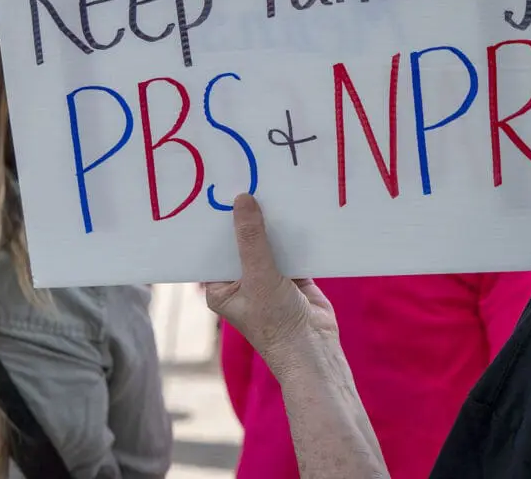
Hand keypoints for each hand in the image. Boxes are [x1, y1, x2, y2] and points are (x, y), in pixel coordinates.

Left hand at [205, 194, 337, 373]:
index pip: (215, 248)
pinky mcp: (293, 275)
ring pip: (267, 243)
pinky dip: (293, 233)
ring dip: (271, 223)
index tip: (218, 193)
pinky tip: (295, 209)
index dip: (216, 223)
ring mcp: (268, 277)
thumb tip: (242, 199)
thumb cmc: (275, 323)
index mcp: (221, 287)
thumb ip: (252, 238)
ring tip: (269, 188)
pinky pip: (290, 247)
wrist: (315, 349)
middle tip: (245, 182)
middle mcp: (242, 281)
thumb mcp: (259, 276)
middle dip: (246, 219)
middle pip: (242, 242)